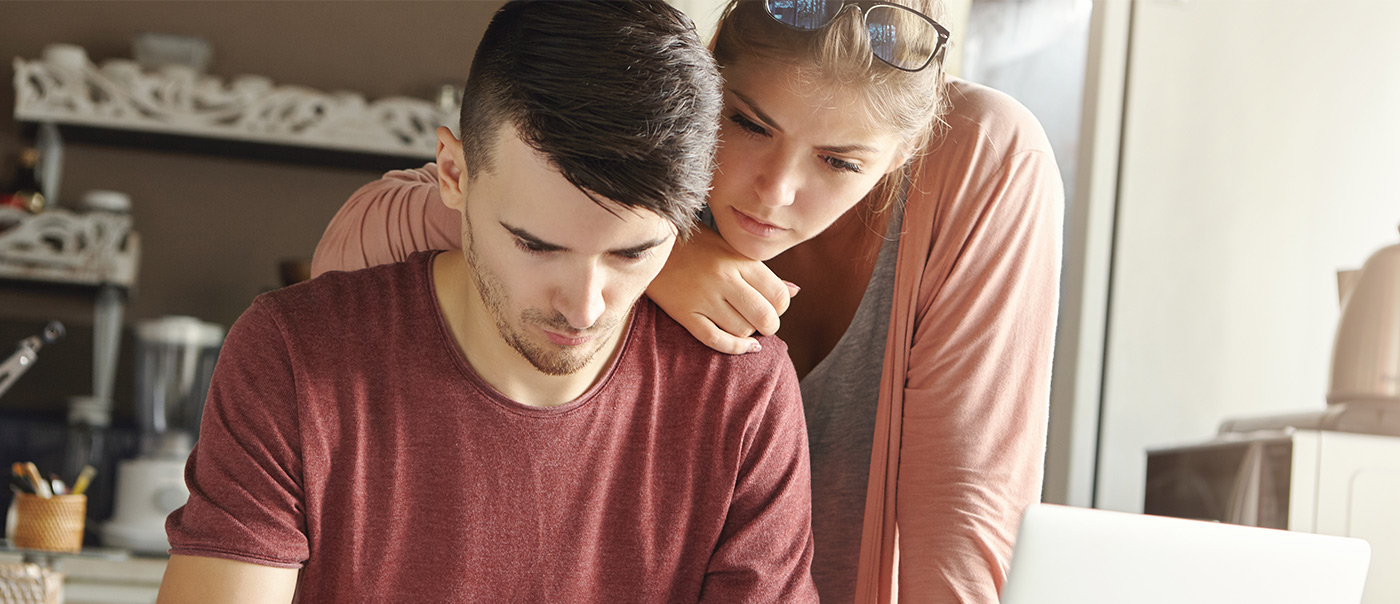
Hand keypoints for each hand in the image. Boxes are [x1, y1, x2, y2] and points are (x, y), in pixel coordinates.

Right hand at [647, 227, 798, 353]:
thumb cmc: (696, 246)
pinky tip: (743, 345)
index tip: (771, 307)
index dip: (780, 308)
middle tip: (760, 322)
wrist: (650, 245)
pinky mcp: (684, 312)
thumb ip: (762, 272)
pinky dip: (735, 348)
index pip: (778, 295)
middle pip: (765, 317)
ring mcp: (703, 296)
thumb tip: (795, 292)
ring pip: (742, 331)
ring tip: (740, 322)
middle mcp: (724, 278)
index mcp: (739, 259)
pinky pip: (716, 340)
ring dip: (747, 333)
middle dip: (768, 326)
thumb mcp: (732, 249)